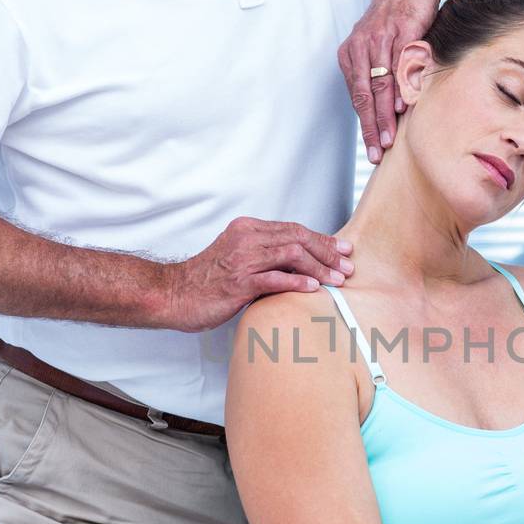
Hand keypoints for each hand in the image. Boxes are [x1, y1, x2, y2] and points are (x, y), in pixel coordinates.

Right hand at [162, 216, 353, 331]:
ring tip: (337, 279)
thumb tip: (302, 265)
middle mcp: (246, 238)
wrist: (175, 294)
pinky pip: (275, 279)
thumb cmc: (208, 281)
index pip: (294, 229)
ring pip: (291, 255)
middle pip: (298, 238)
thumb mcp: (239, 258)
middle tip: (348, 265)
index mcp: (248, 229)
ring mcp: (242, 259)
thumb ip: (266, 256)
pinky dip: (297, 283)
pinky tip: (314, 289)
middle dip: (327, 252)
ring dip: (319, 267)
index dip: (322, 239)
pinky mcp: (238, 282)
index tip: (343, 249)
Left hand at [337, 0, 443, 163]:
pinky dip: (400, 87)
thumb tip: (386, 111)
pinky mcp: (401, 30)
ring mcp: (380, 38)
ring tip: (391, 137)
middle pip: (365, 95)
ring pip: (380, 84)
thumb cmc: (399, 19)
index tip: (373, 149)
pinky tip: (402, 107)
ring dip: (385, 114)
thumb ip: (380, 76)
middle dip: (372, 127)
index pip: (356, 97)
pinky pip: (399, 65)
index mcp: (351, 54)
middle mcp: (361, 46)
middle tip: (378, 151)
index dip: (365, 125)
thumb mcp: (381, 47)